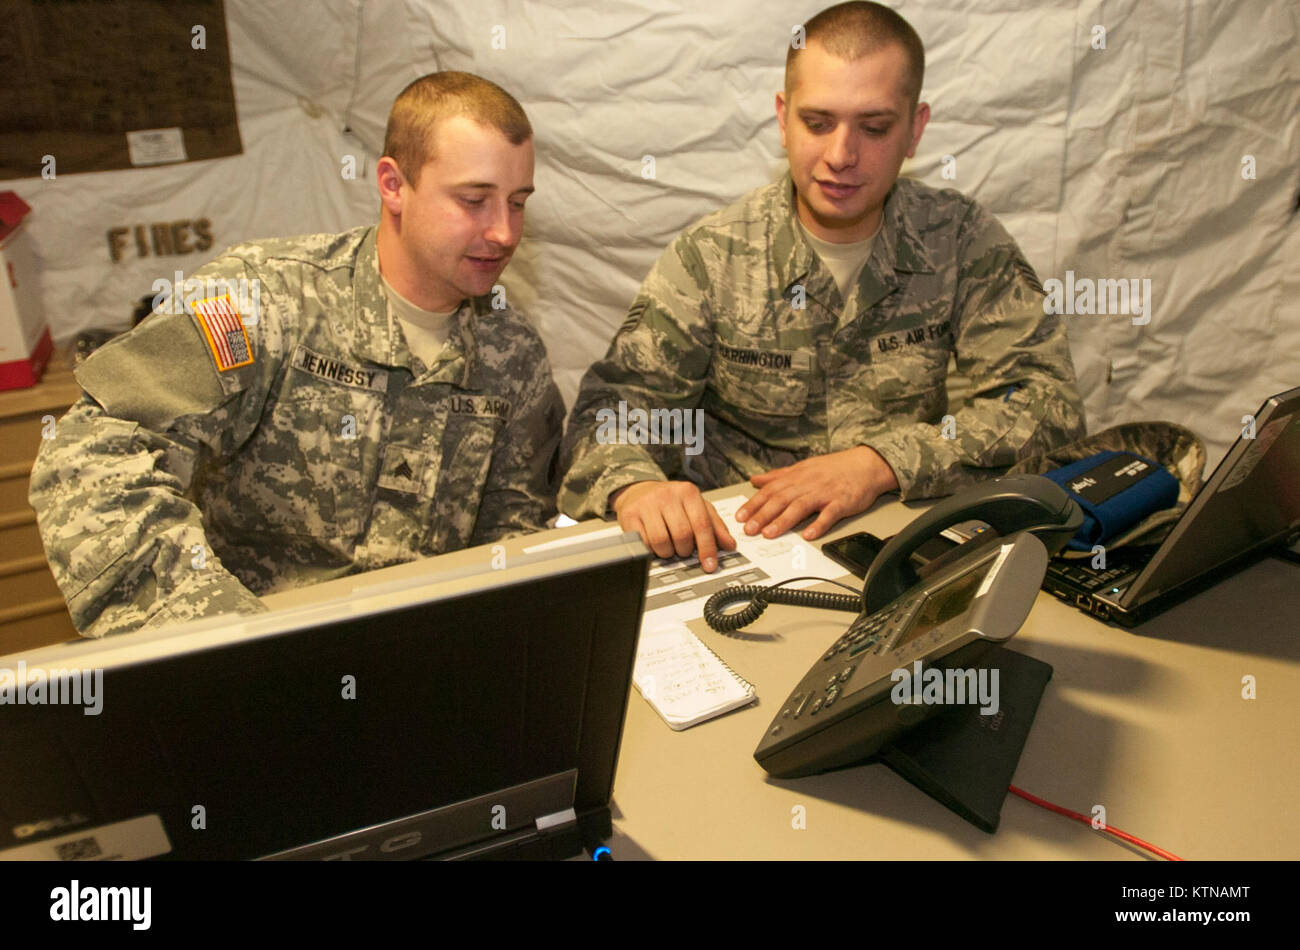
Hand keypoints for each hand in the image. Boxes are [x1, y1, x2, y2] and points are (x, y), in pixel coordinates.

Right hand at [610, 480, 736, 570]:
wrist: (639, 490)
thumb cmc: (670, 501)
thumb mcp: (696, 507)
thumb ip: (715, 526)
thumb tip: (730, 545)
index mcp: (688, 492)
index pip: (702, 525)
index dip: (707, 548)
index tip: (710, 565)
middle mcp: (667, 495)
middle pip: (682, 535)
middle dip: (684, 550)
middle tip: (683, 549)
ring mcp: (647, 504)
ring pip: (661, 541)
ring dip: (667, 552)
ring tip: (668, 546)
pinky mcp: (630, 515)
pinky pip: (643, 543)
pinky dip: (650, 549)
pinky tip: (653, 543)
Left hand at [735, 446, 898, 540]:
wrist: (866, 464)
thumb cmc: (834, 468)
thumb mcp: (803, 467)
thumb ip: (778, 476)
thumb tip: (756, 480)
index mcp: (797, 476)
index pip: (771, 490)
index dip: (754, 504)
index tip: (740, 517)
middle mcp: (808, 483)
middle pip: (782, 499)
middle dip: (763, 515)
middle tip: (749, 529)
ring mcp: (825, 493)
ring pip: (801, 506)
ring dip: (784, 521)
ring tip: (769, 534)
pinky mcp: (842, 502)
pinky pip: (829, 514)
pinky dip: (819, 525)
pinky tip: (808, 535)